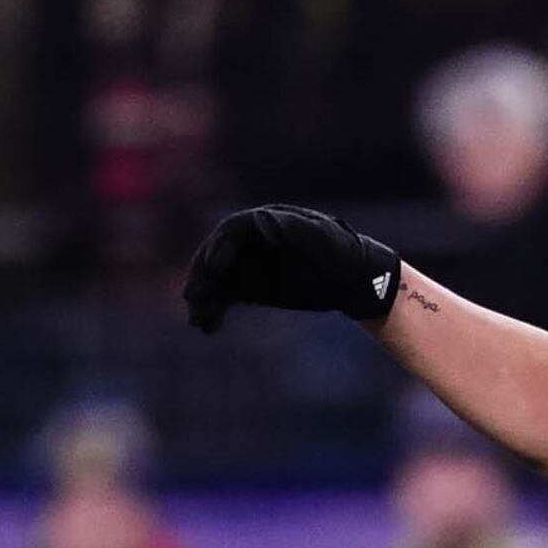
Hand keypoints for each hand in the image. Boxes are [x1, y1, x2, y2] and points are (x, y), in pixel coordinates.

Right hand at [184, 206, 401, 330]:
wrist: (354, 280)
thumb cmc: (342, 253)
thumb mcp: (323, 240)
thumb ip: (295, 229)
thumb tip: (262, 220)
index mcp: (266, 222)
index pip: (231, 231)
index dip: (218, 247)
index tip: (215, 269)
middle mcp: (250, 242)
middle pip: (216, 255)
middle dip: (203, 276)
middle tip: (193, 297)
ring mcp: (248, 264)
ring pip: (217, 279)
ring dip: (204, 298)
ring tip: (198, 320)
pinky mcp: (250, 286)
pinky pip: (226, 297)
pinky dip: (215, 310)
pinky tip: (207, 327)